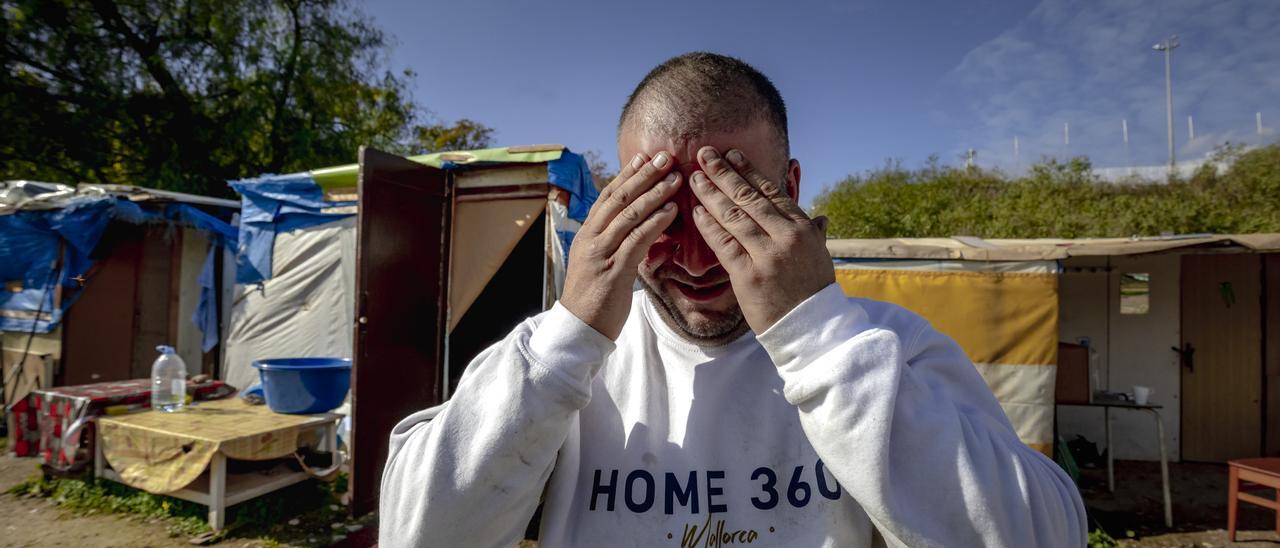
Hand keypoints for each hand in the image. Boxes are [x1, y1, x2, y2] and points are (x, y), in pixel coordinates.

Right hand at [561, 151, 680, 338]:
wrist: (579, 329)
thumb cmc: (594, 298)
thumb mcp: (600, 263)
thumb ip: (615, 242)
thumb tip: (637, 226)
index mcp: (587, 234)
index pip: (608, 196)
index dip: (627, 175)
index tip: (644, 156)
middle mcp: (591, 238)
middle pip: (619, 198)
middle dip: (643, 175)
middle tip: (665, 156)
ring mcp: (601, 254)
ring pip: (629, 215)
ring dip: (654, 193)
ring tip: (675, 178)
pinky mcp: (614, 271)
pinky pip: (636, 240)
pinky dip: (655, 222)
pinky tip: (671, 211)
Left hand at [688, 146, 834, 332]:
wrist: (812, 329)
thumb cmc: (814, 293)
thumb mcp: (820, 258)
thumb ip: (815, 235)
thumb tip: (820, 218)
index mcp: (803, 229)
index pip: (772, 192)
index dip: (749, 172)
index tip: (733, 155)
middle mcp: (786, 238)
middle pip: (749, 199)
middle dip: (724, 174)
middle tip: (705, 154)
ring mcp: (767, 256)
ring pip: (734, 217)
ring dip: (711, 194)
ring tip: (694, 177)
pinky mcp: (749, 276)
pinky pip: (724, 245)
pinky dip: (709, 226)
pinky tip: (696, 212)